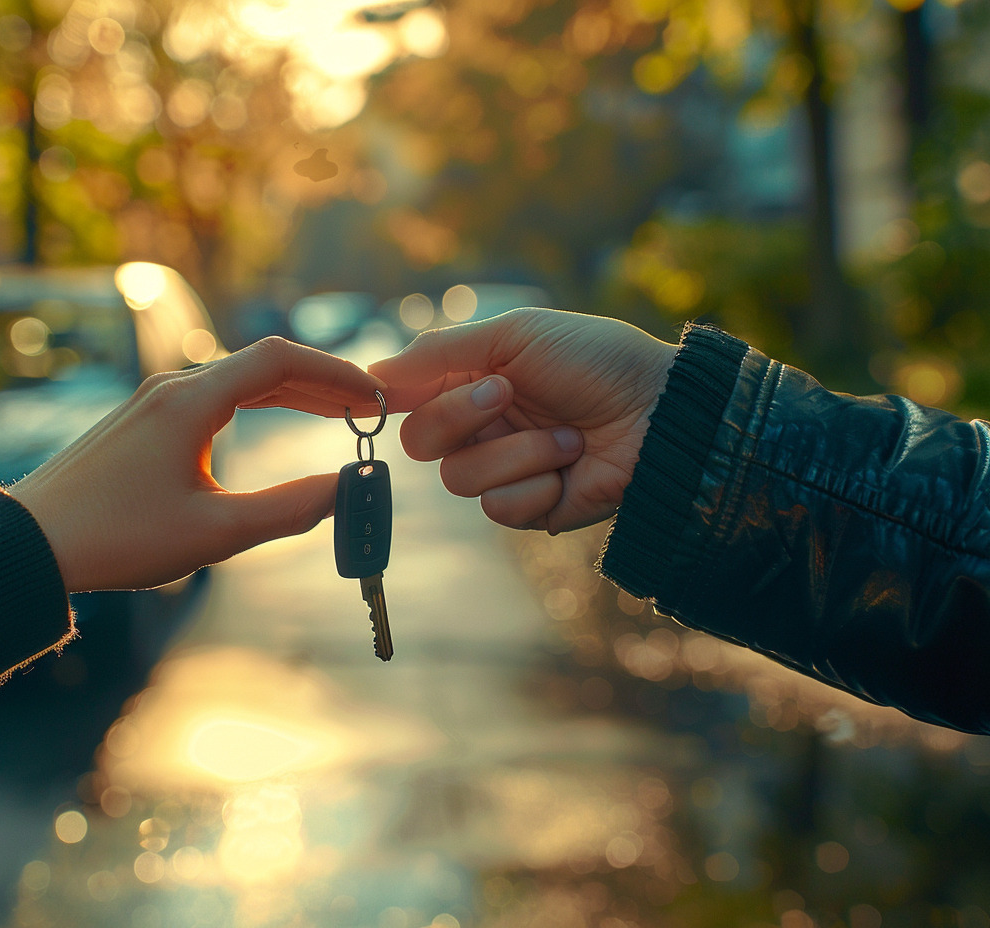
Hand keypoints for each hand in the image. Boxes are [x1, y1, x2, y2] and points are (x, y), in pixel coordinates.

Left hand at [10, 337, 384, 590]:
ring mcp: (153, 401)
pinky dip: (256, 404)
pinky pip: (213, 397)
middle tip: (369, 408)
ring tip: (337, 414)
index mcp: (191, 401)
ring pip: (238, 381)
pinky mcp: (142, 421)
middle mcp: (172, 387)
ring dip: (291, 394)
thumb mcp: (216, 533)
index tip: (375, 395)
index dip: (335, 373)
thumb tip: (348, 488)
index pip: (280, 361)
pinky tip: (274, 421)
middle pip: (263, 365)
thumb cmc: (118, 538)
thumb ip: (291, 509)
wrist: (30, 543)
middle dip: (322, 384)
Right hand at [369, 308, 676, 532]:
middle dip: (459, 415)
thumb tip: (372, 371)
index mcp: (473, 380)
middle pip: (419, 442)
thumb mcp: (516, 335)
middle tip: (505, 392)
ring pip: (459, 479)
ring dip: (516, 452)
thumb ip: (439, 351)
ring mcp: (507, 469)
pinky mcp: (533, 508)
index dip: (390, 398)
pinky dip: (536, 484)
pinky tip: (572, 465)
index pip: (407, 396)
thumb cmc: (596, 360)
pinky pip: (500, 508)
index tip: (383, 394)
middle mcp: (482, 427)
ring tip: (567, 435)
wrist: (662, 411)